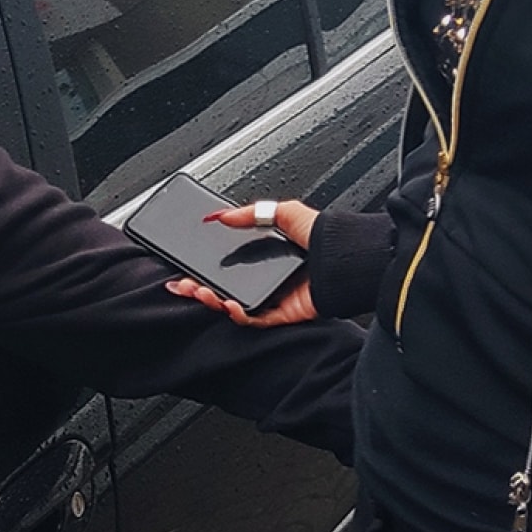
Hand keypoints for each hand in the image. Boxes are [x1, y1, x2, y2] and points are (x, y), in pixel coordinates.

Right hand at [162, 199, 320, 327]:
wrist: (347, 257)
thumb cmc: (325, 234)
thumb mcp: (283, 212)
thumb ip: (250, 214)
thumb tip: (219, 215)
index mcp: (267, 255)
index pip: (227, 264)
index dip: (204, 267)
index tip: (186, 267)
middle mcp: (269, 277)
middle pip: (224, 287)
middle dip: (199, 287)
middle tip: (184, 284)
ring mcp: (276, 297)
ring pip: (235, 305)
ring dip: (213, 301)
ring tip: (201, 292)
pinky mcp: (285, 314)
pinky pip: (256, 320)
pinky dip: (239, 315)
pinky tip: (228, 304)